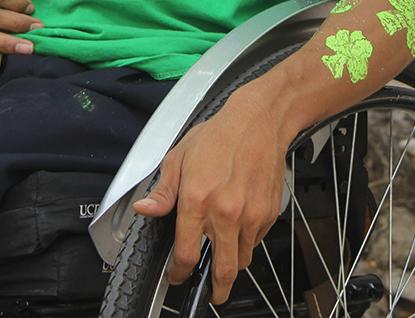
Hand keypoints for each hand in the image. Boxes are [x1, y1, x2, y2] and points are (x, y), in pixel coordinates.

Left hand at [133, 82, 288, 304]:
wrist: (258, 121)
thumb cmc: (219, 135)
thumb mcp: (179, 157)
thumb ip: (163, 192)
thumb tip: (145, 210)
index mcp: (197, 200)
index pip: (185, 254)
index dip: (178, 273)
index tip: (177, 275)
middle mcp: (225, 212)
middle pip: (222, 271)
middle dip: (215, 290)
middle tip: (212, 293)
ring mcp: (250, 215)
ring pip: (242, 260)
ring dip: (232, 265)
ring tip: (225, 259)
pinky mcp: (269, 213)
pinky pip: (257, 241)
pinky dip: (248, 242)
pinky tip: (240, 226)